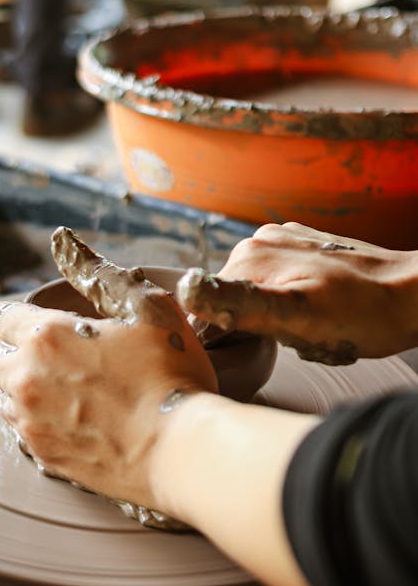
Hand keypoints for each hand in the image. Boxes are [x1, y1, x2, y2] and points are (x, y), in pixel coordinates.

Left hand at [0, 296, 216, 507]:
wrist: (179, 449)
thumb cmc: (170, 374)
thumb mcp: (147, 308)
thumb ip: (102, 276)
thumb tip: (69, 244)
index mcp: (46, 336)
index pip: (2, 317)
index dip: (14, 314)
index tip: (28, 318)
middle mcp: (27, 379)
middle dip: (4, 348)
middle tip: (30, 348)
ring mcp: (32, 423)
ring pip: (0, 397)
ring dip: (14, 384)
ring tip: (47, 382)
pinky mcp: (45, 457)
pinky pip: (21, 432)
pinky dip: (32, 419)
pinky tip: (60, 415)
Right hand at [178, 222, 417, 363]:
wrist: (412, 294)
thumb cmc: (363, 316)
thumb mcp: (298, 318)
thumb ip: (240, 304)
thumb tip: (189, 291)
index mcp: (249, 257)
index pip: (211, 307)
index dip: (232, 337)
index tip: (270, 344)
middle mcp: (257, 242)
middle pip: (233, 299)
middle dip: (257, 325)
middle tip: (300, 335)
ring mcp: (280, 240)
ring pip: (254, 293)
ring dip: (274, 314)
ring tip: (314, 323)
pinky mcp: (300, 245)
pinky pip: (276, 282)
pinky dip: (289, 299)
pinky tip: (319, 307)